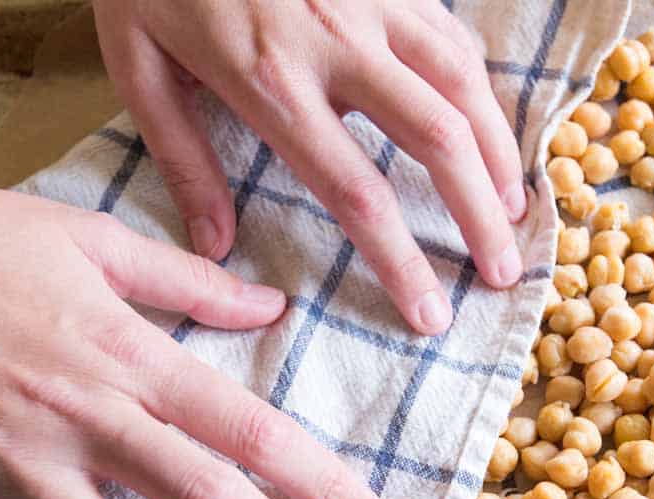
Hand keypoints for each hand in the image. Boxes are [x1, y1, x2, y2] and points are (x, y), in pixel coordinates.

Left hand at [93, 0, 526, 335]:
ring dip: (499, 155)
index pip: (357, 193)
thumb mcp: (139, 68)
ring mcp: (372, 4)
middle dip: (480, 216)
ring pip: (464, 85)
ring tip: (514, 214)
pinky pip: (453, 39)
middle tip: (503, 273)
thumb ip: (183, 158)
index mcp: (272, 84)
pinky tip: (490, 132)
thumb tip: (216, 245)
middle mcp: (338, 45)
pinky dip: (483, 93)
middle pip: (438, 140)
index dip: (402, 261)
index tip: (429, 313)